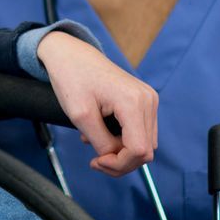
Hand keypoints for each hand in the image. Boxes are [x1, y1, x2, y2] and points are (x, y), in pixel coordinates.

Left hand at [36, 30, 157, 175]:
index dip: (119, 164)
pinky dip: (123, 139)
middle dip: (120, 161)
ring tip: (95, 140)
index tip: (95, 161)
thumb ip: (102, 143)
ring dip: (121, 151)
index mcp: (133, 102)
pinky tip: (103, 132)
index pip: (139, 151)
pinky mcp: (144, 99)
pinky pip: (140, 131)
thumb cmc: (72, 79)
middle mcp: (147, 100)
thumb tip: (116, 159)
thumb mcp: (80, 116)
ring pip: (144, 144)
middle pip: (145, 151)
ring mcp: (148, 98)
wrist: (70, 54)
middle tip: (95, 159)